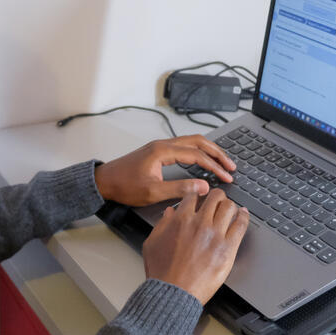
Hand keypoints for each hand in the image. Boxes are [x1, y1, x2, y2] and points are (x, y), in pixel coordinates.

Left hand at [94, 135, 235, 206]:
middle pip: (198, 142)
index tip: (226, 177)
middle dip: (217, 153)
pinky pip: (183, 146)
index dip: (214, 166)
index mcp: (163, 151)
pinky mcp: (157, 151)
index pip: (197, 155)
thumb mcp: (153, 192)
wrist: (104, 181)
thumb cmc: (124, 186)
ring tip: (222, 162)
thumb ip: (180, 188)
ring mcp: (160, 146)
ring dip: (208, 151)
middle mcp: (163, 144)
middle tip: (231, 166)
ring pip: (191, 142)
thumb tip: (204, 186)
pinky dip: (197, 152)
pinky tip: (202, 161)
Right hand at [142, 187, 249, 303]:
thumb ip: (162, 224)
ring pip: (229, 207)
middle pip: (215, 197)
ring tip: (231, 208)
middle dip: (217, 196)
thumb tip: (169, 213)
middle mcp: (200, 223)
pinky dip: (244, 216)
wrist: (174, 292)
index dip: (197, 195)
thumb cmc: (162, 272)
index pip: (193, 196)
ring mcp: (215, 235)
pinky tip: (243, 215)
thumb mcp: (152, 243)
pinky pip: (241, 225)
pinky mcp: (228, 248)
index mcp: (181, 220)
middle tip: (218, 200)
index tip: (200, 198)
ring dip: (230, 205)